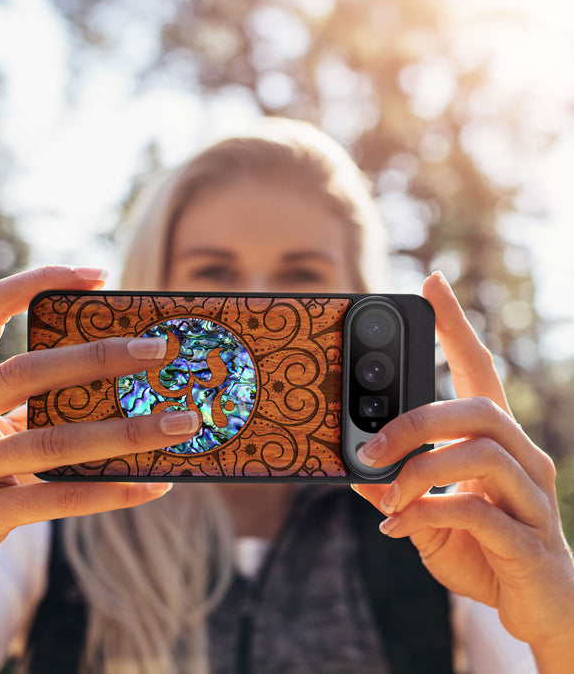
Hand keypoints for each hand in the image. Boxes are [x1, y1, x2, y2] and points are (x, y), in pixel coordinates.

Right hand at [0, 266, 199, 613]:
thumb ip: (32, 401)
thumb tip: (124, 375)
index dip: (36, 282)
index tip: (98, 275)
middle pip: (26, 371)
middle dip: (99, 357)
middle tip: (161, 349)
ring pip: (51, 442)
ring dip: (127, 432)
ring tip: (181, 423)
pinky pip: (56, 498)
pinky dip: (110, 491)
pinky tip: (154, 485)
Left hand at [352, 272, 573, 666]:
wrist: (538, 609)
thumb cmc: (483, 550)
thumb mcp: (427, 513)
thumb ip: (396, 488)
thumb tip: (354, 468)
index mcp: (496, 442)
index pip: (479, 369)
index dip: (456, 326)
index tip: (432, 283)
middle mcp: (523, 458)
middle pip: (478, 408)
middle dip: (415, 421)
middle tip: (369, 446)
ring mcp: (533, 497)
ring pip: (481, 453)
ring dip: (419, 471)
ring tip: (385, 496)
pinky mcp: (531, 540)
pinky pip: (478, 512)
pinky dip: (427, 514)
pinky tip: (398, 528)